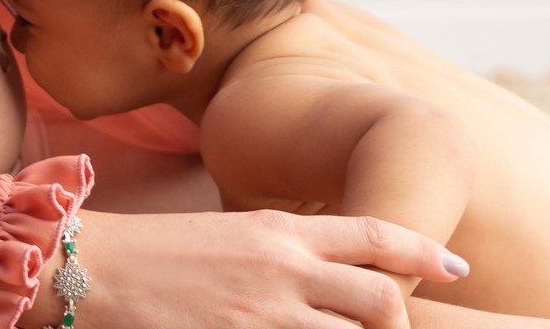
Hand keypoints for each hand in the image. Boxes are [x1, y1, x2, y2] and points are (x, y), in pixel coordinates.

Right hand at [23, 209, 467, 328]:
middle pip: (382, 298)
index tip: (455, 267)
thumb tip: (318, 273)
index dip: (423, 250)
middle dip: (398, 324)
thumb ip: (280, 253)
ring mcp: (266, 313)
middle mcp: (285, 268)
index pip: (374, 233)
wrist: (93, 267)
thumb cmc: (156, 252)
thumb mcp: (229, 237)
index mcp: (282, 230)